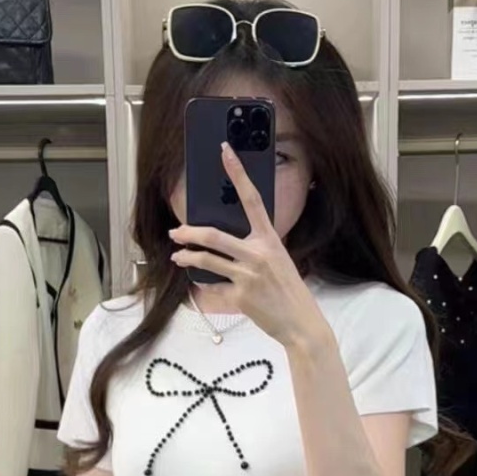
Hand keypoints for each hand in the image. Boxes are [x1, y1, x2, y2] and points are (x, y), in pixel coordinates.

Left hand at [169, 143, 328, 348]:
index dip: (238, 173)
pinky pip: (213, 286)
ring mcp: (247, 276)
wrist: (300, 323)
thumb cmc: (289, 291)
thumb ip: (256, 248)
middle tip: (176, 232)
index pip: (252, 199)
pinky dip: (203, 284)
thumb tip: (226, 242)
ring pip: (206, 260)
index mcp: (269, 240)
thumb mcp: (278, 261)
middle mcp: (257, 254)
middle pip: (213, 235)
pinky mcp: (239, 297)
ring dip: (187, 257)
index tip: (225, 151)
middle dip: (188, 233)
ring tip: (178, 257)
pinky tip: (199, 281)